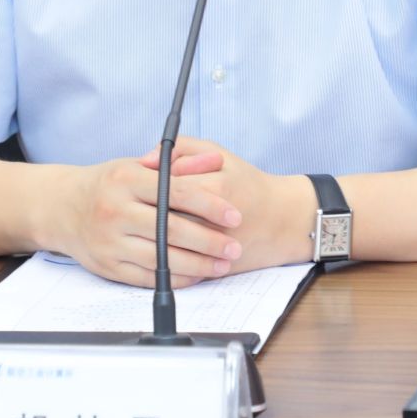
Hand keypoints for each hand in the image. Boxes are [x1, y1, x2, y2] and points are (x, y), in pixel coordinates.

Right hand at [47, 147, 241, 288]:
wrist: (62, 207)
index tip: (234, 216)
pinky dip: (175, 278)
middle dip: (209, 242)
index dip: (209, 206)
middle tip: (234, 247)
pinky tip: (195, 275)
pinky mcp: (106, 266)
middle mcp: (114, 210)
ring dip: (198, 265)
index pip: (176, 193)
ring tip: (222, 265)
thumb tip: (215, 162)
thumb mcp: (137, 164)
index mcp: (126, 179)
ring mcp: (109, 241)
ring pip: (162, 259)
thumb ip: (178, 163)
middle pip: (171, 230)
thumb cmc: (109, 184)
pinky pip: (148, 278)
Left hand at [139, 136, 312, 272]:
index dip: (148, 186)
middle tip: (133, 210)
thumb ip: (181, 150)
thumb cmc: (246, 182)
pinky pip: (182, 266)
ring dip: (150, 238)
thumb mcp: (218, 154)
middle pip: (164, 219)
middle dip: (144, 215)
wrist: (283, 220)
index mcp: (217, 188)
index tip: (139, 186)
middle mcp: (217, 221)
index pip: (166, 188)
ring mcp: (218, 248)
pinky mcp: (218, 267)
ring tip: (140, 229)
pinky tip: (157, 248)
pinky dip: (165, 259)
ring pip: (169, 245)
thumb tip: (145, 160)